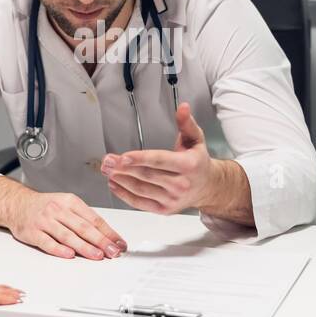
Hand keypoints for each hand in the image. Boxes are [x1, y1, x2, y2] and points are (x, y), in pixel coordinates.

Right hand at [8, 191, 127, 259]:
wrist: (17, 203)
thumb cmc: (45, 206)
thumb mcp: (66, 204)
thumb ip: (83, 218)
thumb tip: (106, 236)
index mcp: (70, 202)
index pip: (94, 219)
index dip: (108, 232)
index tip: (119, 243)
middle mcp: (58, 210)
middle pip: (83, 227)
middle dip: (101, 241)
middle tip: (113, 252)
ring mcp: (44, 221)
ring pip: (67, 235)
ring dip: (84, 247)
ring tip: (98, 256)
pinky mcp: (32, 232)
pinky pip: (47, 242)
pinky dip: (59, 249)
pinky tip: (69, 255)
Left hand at [101, 101, 215, 214]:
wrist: (208, 187)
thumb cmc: (198, 162)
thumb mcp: (196, 139)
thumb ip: (187, 123)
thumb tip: (183, 107)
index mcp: (189, 165)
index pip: (160, 161)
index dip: (140, 159)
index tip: (123, 157)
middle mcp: (181, 184)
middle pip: (147, 175)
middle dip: (123, 168)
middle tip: (108, 161)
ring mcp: (172, 199)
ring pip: (141, 189)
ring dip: (121, 180)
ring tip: (107, 170)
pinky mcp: (165, 209)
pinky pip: (141, 203)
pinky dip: (125, 195)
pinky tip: (115, 184)